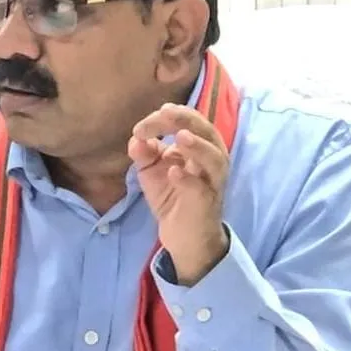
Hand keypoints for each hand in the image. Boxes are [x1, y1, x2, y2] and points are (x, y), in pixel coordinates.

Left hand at [129, 102, 229, 284]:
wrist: (183, 236)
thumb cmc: (172, 196)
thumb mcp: (151, 171)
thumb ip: (144, 152)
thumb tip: (136, 138)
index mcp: (199, 146)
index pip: (187, 121)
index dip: (164, 118)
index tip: (139, 129)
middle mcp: (211, 159)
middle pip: (207, 131)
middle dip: (185, 119)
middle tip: (164, 114)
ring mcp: (211, 182)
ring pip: (214, 158)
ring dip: (197, 146)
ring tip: (180, 138)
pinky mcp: (206, 203)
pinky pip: (202, 188)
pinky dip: (189, 179)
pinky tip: (174, 172)